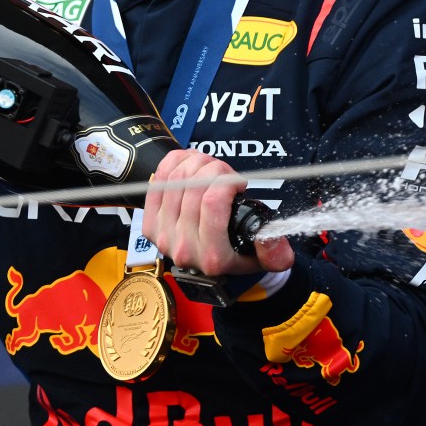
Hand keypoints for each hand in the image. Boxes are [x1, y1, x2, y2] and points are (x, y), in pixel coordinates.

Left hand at [142, 149, 293, 276]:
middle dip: (214, 167)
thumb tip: (276, 243)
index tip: (238, 182)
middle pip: (193, 186)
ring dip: (196, 162)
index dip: (226, 180)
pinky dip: (174, 163)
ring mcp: (162, 236)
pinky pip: (157, 180)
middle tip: (226, 171)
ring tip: (211, 166)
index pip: (212, 202)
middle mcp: (184, 248)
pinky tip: (190, 162)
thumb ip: (275, 252)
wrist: (211, 263)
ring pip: (175, 179)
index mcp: (212, 256)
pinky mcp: (150, 225)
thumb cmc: (237, 253)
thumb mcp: (262, 256)